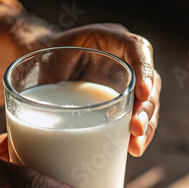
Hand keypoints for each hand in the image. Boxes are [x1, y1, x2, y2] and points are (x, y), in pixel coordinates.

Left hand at [42, 24, 160, 156]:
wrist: (41, 67)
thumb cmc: (40, 58)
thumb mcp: (41, 56)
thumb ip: (43, 67)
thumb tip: (40, 92)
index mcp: (107, 38)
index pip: (135, 46)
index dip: (143, 69)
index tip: (141, 92)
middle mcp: (123, 58)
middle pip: (148, 80)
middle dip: (146, 107)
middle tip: (135, 130)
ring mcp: (126, 81)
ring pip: (147, 102)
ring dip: (146, 125)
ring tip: (136, 146)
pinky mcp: (123, 102)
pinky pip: (136, 116)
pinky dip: (137, 133)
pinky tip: (133, 149)